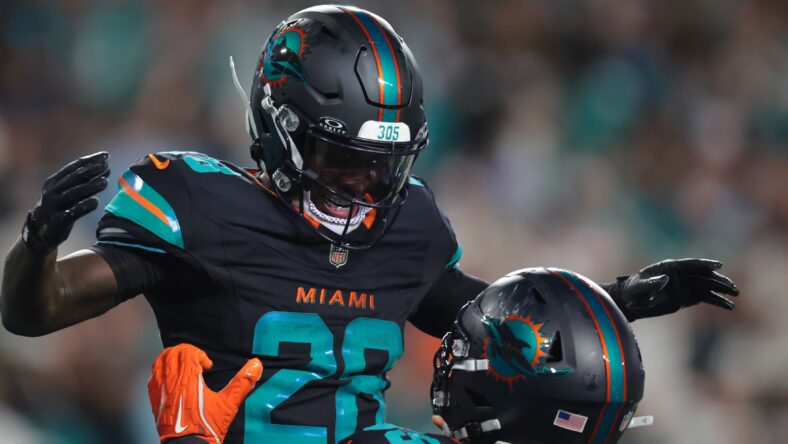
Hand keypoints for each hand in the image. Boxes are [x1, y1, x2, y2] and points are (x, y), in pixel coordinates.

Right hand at [22, 152, 110, 252]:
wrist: (40, 233)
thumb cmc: (60, 208)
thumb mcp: (68, 193)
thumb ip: (85, 183)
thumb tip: (107, 169)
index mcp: (53, 182)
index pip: (73, 167)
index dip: (90, 160)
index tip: (106, 155)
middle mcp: (51, 192)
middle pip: (74, 178)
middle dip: (91, 170)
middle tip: (106, 165)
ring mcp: (52, 206)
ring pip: (73, 193)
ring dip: (90, 186)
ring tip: (105, 182)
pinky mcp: (56, 221)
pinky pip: (72, 212)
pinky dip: (84, 206)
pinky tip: (96, 202)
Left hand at [148, 344, 262, 443]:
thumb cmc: (206, 428)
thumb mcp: (228, 405)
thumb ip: (242, 383)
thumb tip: (255, 365)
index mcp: (188, 381)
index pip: (187, 352)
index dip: (200, 355)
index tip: (207, 366)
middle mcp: (171, 383)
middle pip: (172, 353)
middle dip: (185, 352)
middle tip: (195, 360)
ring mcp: (160, 391)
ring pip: (159, 362)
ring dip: (171, 358)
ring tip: (182, 365)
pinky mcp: (154, 400)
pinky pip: (152, 377)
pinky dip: (161, 371)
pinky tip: (171, 379)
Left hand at [608, 258, 739, 320]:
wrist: (630, 301)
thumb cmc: (632, 291)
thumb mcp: (638, 287)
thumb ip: (651, 284)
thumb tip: (665, 280)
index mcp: (670, 268)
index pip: (691, 264)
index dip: (705, 264)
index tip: (719, 265)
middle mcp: (680, 275)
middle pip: (703, 275)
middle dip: (719, 280)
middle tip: (733, 287)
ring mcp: (684, 286)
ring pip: (707, 286)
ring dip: (721, 290)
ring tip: (736, 294)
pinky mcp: (686, 298)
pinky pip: (705, 298)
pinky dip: (717, 301)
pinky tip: (729, 306)